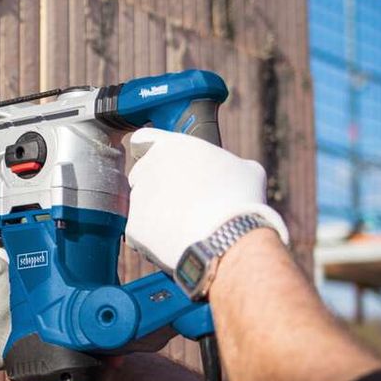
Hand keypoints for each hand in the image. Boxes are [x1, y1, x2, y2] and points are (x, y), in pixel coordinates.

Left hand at [125, 127, 288, 273]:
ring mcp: (138, 197)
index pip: (142, 139)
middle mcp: (149, 167)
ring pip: (141, 203)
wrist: (228, 239)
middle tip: (178, 200)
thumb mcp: (247, 170)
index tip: (156, 163)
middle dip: (154, 184)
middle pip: (140, 173)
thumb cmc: (241, 201)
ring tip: (185, 224)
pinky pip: (140, 231)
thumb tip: (231, 171)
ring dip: (155, 211)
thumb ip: (226, 163)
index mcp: (173, 146)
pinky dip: (154, 237)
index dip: (148, 151)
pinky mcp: (133, 226)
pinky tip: (178, 240)